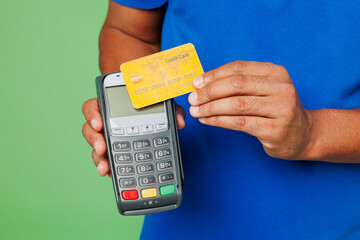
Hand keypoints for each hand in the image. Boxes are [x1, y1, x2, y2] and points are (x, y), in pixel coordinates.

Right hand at [82, 98, 185, 175]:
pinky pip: (104, 162)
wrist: (151, 126)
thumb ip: (172, 110)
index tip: (99, 123)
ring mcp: (107, 141)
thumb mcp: (163, 108)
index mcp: (111, 107)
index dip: (92, 114)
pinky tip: (110, 173)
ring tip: (105, 166)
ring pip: (95, 148)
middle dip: (94, 139)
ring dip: (98, 158)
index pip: (93, 106)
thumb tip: (180, 122)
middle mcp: (105, 124)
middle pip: (89, 130)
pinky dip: (106, 168)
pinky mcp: (112, 156)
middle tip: (102, 147)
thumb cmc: (153, 113)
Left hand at [188, 61, 312, 159]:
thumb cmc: (276, 110)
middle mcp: (281, 87)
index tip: (196, 83)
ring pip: (237, 104)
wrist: (303, 134)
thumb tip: (204, 84)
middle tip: (193, 98)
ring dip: (211, 107)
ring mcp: (280, 109)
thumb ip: (241, 84)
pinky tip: (208, 120)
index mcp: (276, 72)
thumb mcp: (265, 89)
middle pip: (236, 84)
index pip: (239, 68)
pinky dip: (219, 121)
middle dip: (209, 91)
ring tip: (196, 111)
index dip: (214, 75)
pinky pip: (240, 123)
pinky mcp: (275, 129)